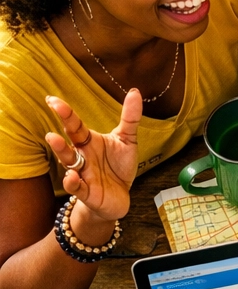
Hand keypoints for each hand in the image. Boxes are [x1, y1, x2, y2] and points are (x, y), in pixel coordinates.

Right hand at [44, 92, 140, 221]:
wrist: (119, 197)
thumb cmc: (118, 166)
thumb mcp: (127, 140)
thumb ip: (130, 118)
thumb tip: (135, 92)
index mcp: (88, 141)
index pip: (75, 125)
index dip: (65, 113)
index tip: (53, 99)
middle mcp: (81, 155)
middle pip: (68, 140)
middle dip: (60, 124)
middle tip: (52, 115)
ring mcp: (82, 173)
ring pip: (68, 161)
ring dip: (60, 150)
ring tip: (53, 138)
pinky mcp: (86, 192)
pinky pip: (76, 186)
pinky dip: (72, 182)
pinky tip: (72, 176)